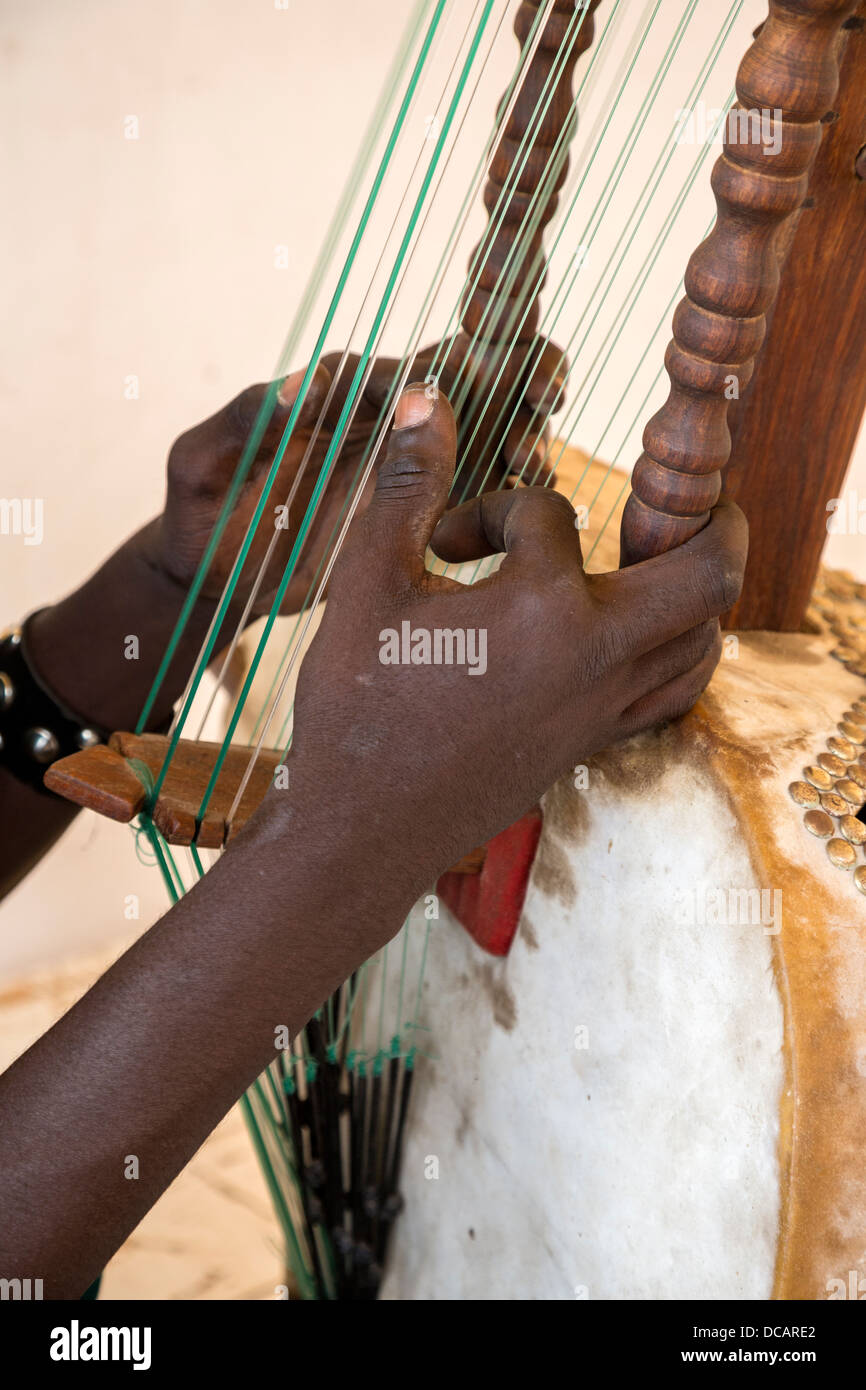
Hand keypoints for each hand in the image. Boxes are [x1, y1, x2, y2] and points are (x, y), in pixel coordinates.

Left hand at [151, 334, 564, 618]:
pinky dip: (507, 492)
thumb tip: (299, 384)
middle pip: (459, 384)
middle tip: (547, 393)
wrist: (214, 584)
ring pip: (481, 435)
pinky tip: (531, 502)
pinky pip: (474, 491)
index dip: (444, 369)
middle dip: (509, 378)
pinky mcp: (417, 509)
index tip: (479, 379)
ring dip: (519, 437)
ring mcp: (403, 465)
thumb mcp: (202, 463)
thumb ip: (246, 419)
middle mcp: (377, 421)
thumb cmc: (198, 518)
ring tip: (536, 463)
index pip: (396, 371)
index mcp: (331, 396)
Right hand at [285, 384, 746, 917]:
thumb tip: (427, 402)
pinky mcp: (594, 744)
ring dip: (694, 590)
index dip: (491, 510)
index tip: (443, 542)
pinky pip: (674, 693)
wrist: (362, 830)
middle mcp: (595, 659)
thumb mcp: (366, 586)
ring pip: (703, 639)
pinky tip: (635, 637)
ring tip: (652, 561)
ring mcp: (603, 709)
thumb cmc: (356, 708)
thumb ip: (404, 489)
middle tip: (692, 496)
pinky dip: (679, 653)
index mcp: (541, 610)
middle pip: (708, 574)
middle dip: (712, 521)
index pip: (549, 515)